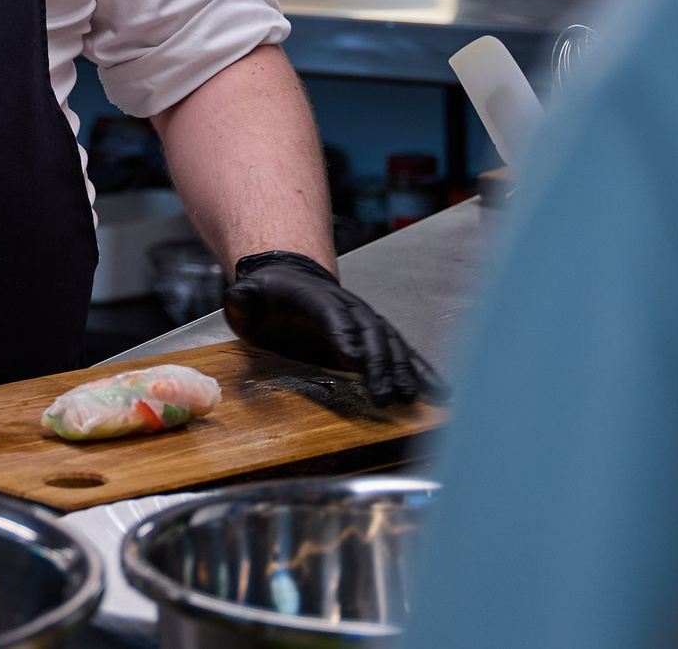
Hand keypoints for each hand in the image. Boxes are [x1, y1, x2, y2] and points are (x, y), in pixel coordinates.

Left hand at [222, 250, 444, 405]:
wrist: (290, 278)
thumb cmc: (265, 296)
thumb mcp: (245, 296)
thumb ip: (241, 300)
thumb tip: (240, 300)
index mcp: (314, 298)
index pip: (331, 316)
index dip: (343, 336)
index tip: (354, 361)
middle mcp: (347, 308)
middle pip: (369, 333)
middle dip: (379, 364)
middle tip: (385, 396)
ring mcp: (364, 322)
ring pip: (391, 343)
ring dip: (404, 371)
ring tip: (416, 398)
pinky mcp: (374, 340)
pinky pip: (402, 353)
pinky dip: (422, 371)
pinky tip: (438, 393)